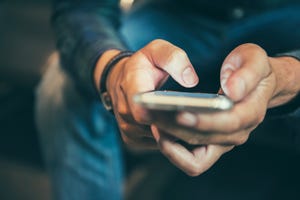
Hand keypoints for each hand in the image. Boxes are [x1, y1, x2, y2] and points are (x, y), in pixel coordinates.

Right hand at [94, 39, 198, 149]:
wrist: (121, 79)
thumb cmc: (143, 64)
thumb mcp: (157, 50)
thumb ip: (174, 58)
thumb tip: (190, 81)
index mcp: (130, 87)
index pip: (142, 110)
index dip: (164, 117)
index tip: (187, 115)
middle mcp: (125, 112)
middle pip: (154, 127)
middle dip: (178, 126)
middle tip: (204, 123)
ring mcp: (128, 128)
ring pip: (157, 138)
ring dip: (177, 134)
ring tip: (199, 127)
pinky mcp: (134, 139)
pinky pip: (156, 143)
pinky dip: (172, 139)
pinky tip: (188, 131)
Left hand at [153, 43, 299, 175]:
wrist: (252, 83)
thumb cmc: (249, 67)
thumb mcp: (253, 58)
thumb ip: (246, 72)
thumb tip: (232, 91)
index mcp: (251, 111)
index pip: (229, 122)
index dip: (204, 121)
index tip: (180, 113)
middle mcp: (237, 132)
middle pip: (205, 140)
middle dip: (178, 130)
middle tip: (154, 116)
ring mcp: (223, 142)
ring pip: (196, 157)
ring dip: (172, 145)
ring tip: (153, 125)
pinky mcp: (210, 146)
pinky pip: (192, 161)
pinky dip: (175, 152)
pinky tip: (160, 132)